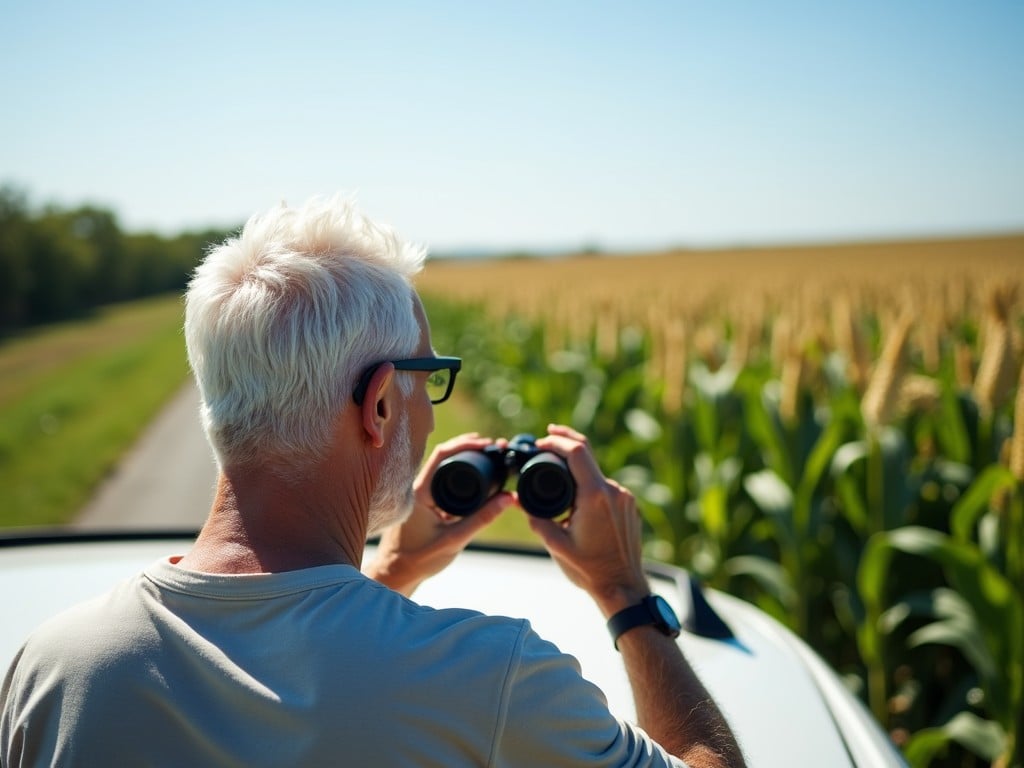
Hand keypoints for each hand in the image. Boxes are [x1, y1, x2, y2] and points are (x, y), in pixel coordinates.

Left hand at [365, 433, 514, 595]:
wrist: (398, 573)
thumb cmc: (421, 558)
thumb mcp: (456, 539)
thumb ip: (483, 518)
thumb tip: (509, 497)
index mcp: (421, 490)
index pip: (442, 454)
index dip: (466, 444)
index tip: (487, 444)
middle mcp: (419, 487)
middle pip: (445, 456)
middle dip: (470, 447)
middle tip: (494, 447)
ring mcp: (422, 494)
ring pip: (445, 468)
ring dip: (466, 459)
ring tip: (490, 456)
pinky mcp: (427, 503)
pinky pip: (445, 482)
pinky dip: (462, 476)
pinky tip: (478, 476)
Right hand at [528, 425, 649, 616]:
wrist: (623, 587)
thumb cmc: (590, 570)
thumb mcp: (556, 545)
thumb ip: (536, 520)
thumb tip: (520, 502)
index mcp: (594, 496)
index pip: (576, 452)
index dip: (557, 441)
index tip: (541, 442)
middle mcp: (613, 491)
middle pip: (588, 455)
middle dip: (566, 442)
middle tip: (548, 435)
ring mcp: (624, 497)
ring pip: (596, 473)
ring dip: (577, 469)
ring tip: (557, 474)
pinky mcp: (629, 506)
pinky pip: (606, 487)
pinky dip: (589, 484)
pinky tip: (576, 496)